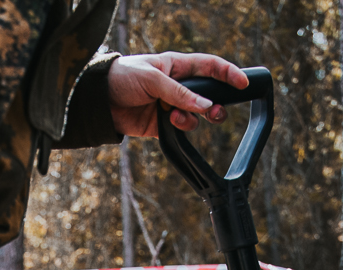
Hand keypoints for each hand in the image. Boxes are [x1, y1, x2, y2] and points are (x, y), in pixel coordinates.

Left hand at [106, 52, 248, 136]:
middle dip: (215, 105)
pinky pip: (181, 129)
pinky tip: (169, 123)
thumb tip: (205, 107)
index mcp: (177, 66)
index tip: (244, 83)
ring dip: (193, 119)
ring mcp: (171, 106)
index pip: (210, 67)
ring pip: (196, 116)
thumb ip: (179, 94)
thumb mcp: (153, 79)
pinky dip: (180, 129)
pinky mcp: (162, 125)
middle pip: (208, 96)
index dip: (228, 73)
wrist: (98, 100)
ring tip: (178, 118)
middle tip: (215, 114)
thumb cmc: (123, 77)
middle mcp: (177, 86)